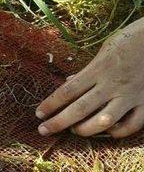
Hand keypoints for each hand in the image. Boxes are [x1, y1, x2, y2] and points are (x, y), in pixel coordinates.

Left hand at [36, 19, 143, 137]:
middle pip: (80, 109)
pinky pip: (132, 125)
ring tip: (75, 130)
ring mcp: (131, 95)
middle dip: (58, 122)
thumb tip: (70, 82)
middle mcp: (113, 84)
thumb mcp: (105, 50)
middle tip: (43, 130)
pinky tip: (107, 131)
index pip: (67, 91)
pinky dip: (118, 132)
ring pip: (103, 121)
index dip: (50, 104)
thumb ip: (88, 69)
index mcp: (99, 68)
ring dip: (85, 130)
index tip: (39, 113)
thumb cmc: (132, 40)